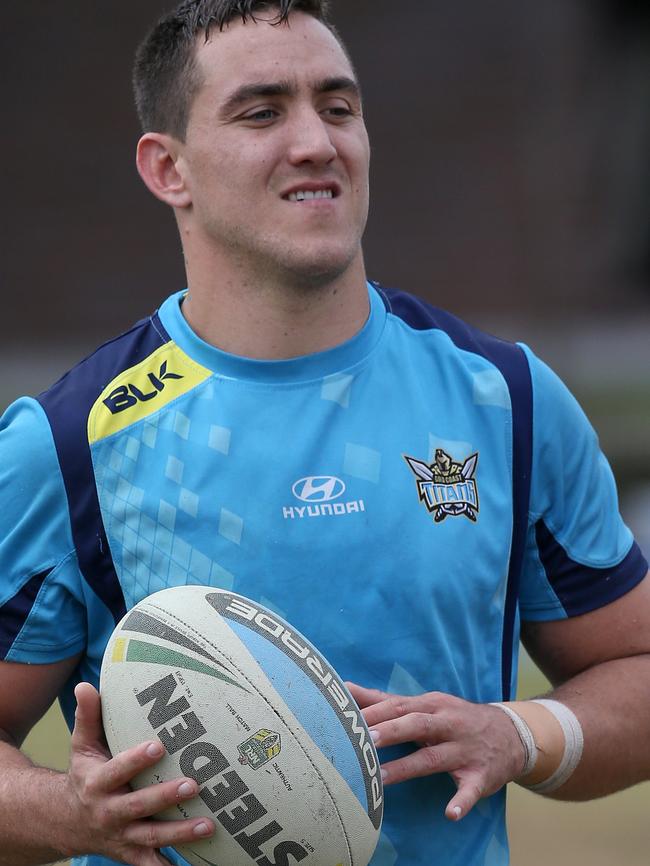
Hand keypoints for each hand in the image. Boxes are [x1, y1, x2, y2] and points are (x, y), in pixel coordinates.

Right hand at [62, 682, 214, 864]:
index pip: (117, 770)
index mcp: (97, 783)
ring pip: (151, 837)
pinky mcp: (130, 854)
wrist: (65, 822)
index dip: (136, 760)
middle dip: (165, 797)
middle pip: (138, 806)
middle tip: (193, 784)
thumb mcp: (81, 746)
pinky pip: (152, 864)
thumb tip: (86, 685)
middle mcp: (108, 812)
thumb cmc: (85, 774)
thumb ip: (87, 716)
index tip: (158, 746)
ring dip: (180, 834)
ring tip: (209, 825)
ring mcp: (121, 836)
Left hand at [348, 684, 525, 821]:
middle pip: (416, 725)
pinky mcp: (480, 776)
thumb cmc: (453, 718)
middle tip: (363, 740)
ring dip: (407, 768)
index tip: (346, 719)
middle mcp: (448, 724)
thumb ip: (385, 700)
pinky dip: (462, 801)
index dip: (374, 712)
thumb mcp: (424, 704)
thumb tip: (346, 688)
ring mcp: (464, 750)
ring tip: (380, 779)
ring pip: (433, 758)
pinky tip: (450, 813)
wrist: (511, 733)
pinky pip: (470, 790)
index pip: (399, 706)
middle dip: (390, 731)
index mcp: (431, 705)